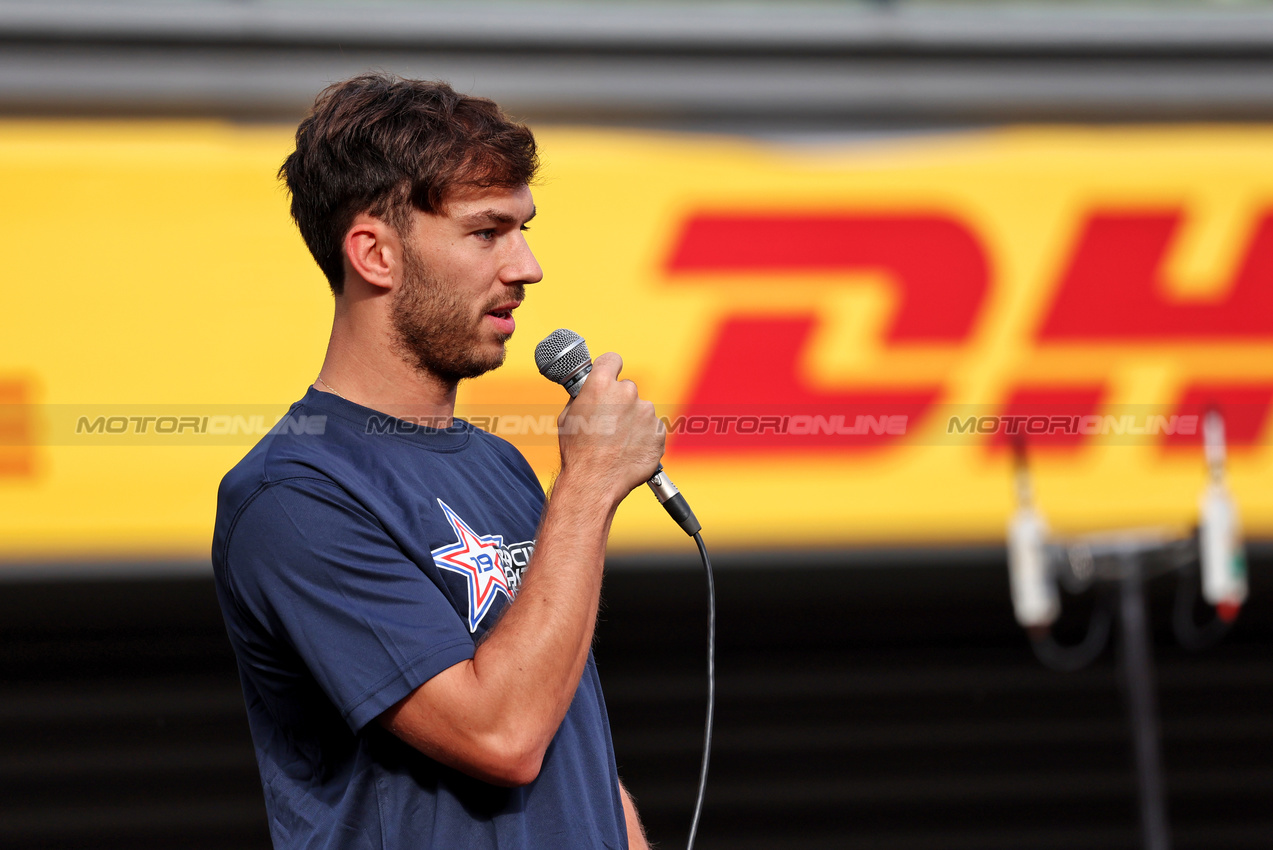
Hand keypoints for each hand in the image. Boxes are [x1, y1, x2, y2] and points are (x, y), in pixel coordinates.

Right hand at [556, 352, 663, 505]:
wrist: (594, 482)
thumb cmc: (577, 451)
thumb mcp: (568, 416)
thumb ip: (584, 396)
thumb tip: (589, 390)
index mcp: (601, 384)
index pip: (612, 360)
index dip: (609, 368)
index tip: (609, 374)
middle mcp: (627, 393)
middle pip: (627, 388)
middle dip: (620, 402)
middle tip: (609, 422)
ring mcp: (646, 413)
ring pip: (641, 410)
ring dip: (633, 421)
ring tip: (618, 442)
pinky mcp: (658, 432)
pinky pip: (652, 429)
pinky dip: (644, 437)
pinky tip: (629, 450)